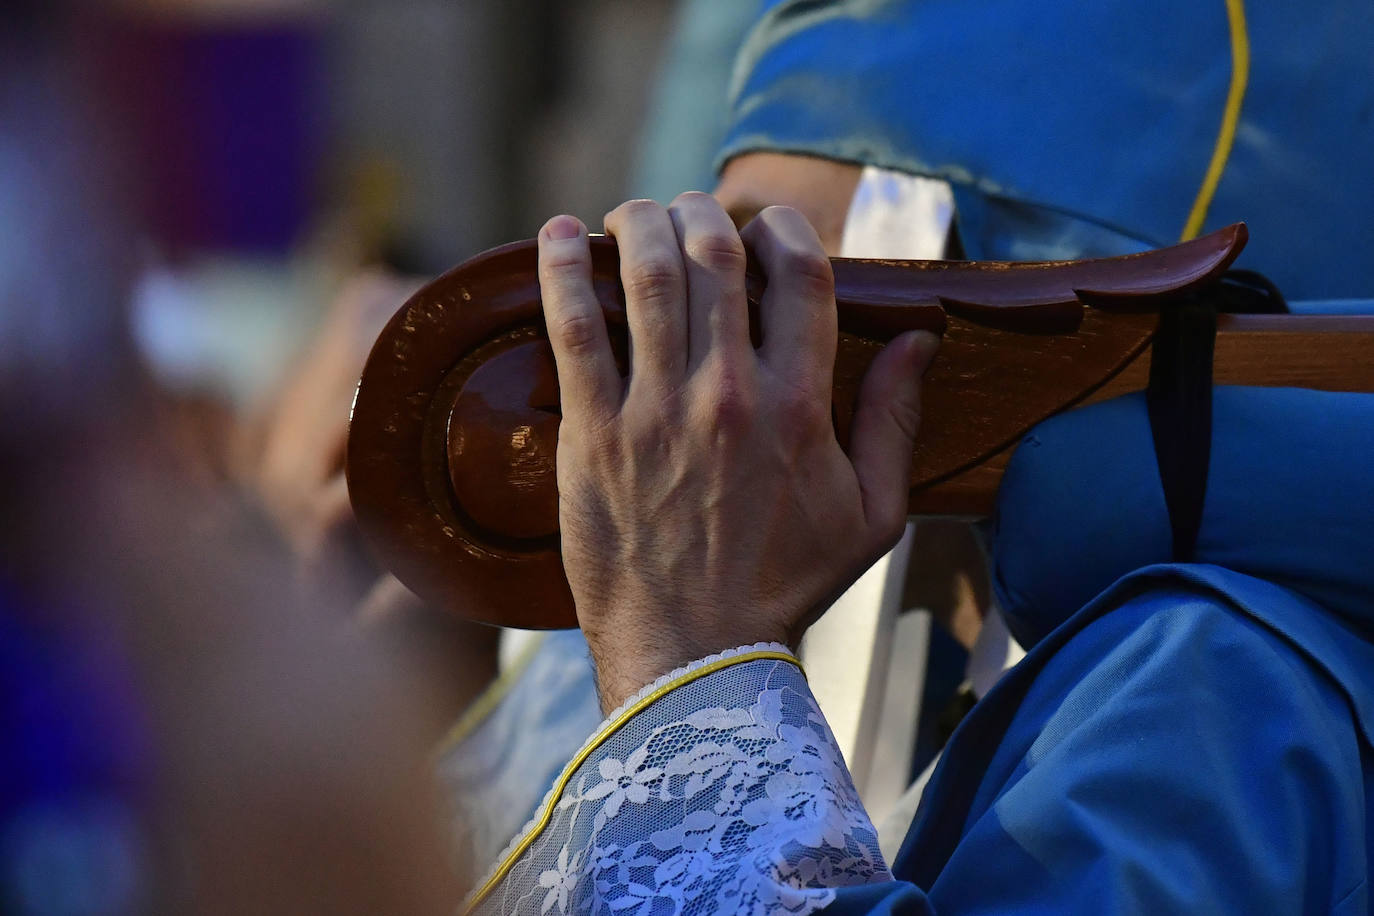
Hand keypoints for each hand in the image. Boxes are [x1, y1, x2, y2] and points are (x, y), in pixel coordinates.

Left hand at [537, 193, 938, 710]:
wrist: (696, 652)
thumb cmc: (787, 585)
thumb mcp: (874, 515)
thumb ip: (897, 421)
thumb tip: (921, 341)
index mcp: (801, 405)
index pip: (800, 274)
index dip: (783, 228)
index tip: (765, 225)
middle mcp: (730, 393)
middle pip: (715, 254)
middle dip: (700, 213)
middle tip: (685, 213)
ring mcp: (656, 411)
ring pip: (646, 276)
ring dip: (636, 223)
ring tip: (628, 214)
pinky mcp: (592, 434)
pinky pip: (573, 330)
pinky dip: (559, 272)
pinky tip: (552, 236)